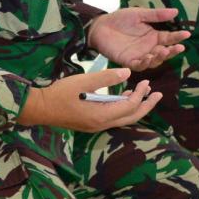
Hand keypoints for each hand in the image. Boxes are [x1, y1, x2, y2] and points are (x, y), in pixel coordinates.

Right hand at [17, 68, 162, 132]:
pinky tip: (124, 96)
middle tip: (158, 94)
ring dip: (135, 106)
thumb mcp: (83, 81)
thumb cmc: (60, 94)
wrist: (39, 108)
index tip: (146, 81)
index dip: (140, 94)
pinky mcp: (91, 122)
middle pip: (131, 117)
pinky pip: (113, 117)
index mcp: (101, 116)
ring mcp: (96, 125)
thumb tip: (127, 72)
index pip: (129, 107)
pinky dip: (123, 107)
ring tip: (145, 93)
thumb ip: (106, 77)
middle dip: (146, 105)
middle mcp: (101, 124)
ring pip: (123, 118)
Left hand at [88, 8, 188, 70]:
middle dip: (172, 51)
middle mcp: (149, 47)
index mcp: (153, 36)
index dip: (178, 37)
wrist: (100, 26)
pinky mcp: (128, 61)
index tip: (186, 34)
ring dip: (160, 58)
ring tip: (163, 51)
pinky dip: (144, 63)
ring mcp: (139, 55)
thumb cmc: (120, 19)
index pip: (169, 38)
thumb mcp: (139, 14)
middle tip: (178, 47)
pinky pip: (139, 65)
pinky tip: (148, 58)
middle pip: (164, 52)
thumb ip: (156, 15)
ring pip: (154, 61)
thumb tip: (176, 11)